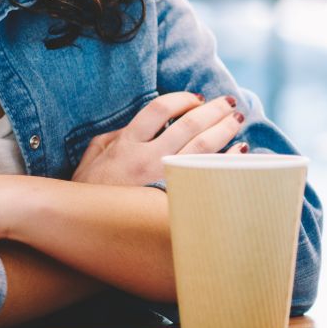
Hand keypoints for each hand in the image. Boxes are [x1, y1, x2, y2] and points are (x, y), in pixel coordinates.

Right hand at [71, 91, 246, 186]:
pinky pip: (209, 176)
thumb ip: (118, 134)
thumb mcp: (94, 154)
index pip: (160, 109)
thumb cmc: (90, 191)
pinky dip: (227, 160)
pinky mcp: (175, 201)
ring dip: (225, 130)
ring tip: (237, 119)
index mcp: (127, 144)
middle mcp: (147, 160)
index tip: (196, 97)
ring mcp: (163, 182)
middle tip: (228, 102)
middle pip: (189, 126)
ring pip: (203, 148)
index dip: (182, 98)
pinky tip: (240, 150)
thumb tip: (144, 123)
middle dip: (213, 110)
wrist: (87, 230)